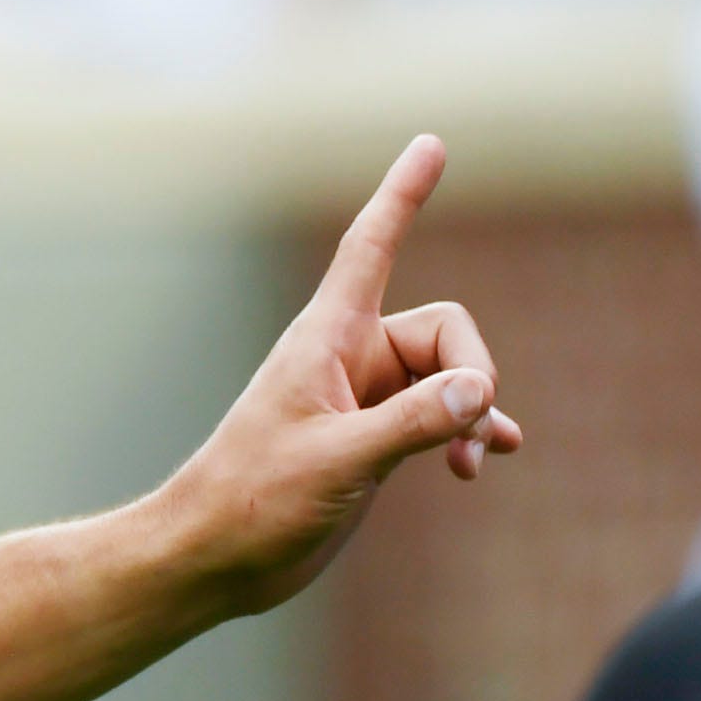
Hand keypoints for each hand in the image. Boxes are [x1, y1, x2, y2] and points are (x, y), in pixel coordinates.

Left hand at [160, 135, 521, 616]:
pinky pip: (438, 415)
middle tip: (469, 430)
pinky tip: (485, 461)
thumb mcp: (338, 460)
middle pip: (446, 331)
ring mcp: (363, 400)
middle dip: (474, 373)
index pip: (373, 247)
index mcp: (327, 339)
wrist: (215, 557)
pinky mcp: (372, 441)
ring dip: (475, 411)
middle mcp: (349, 359)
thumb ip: (412, 424)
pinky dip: (467, 431)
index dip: (402, 195)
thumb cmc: (253, 501)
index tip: (432, 143)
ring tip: (479, 460)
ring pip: (449, 377)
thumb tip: (482, 390)